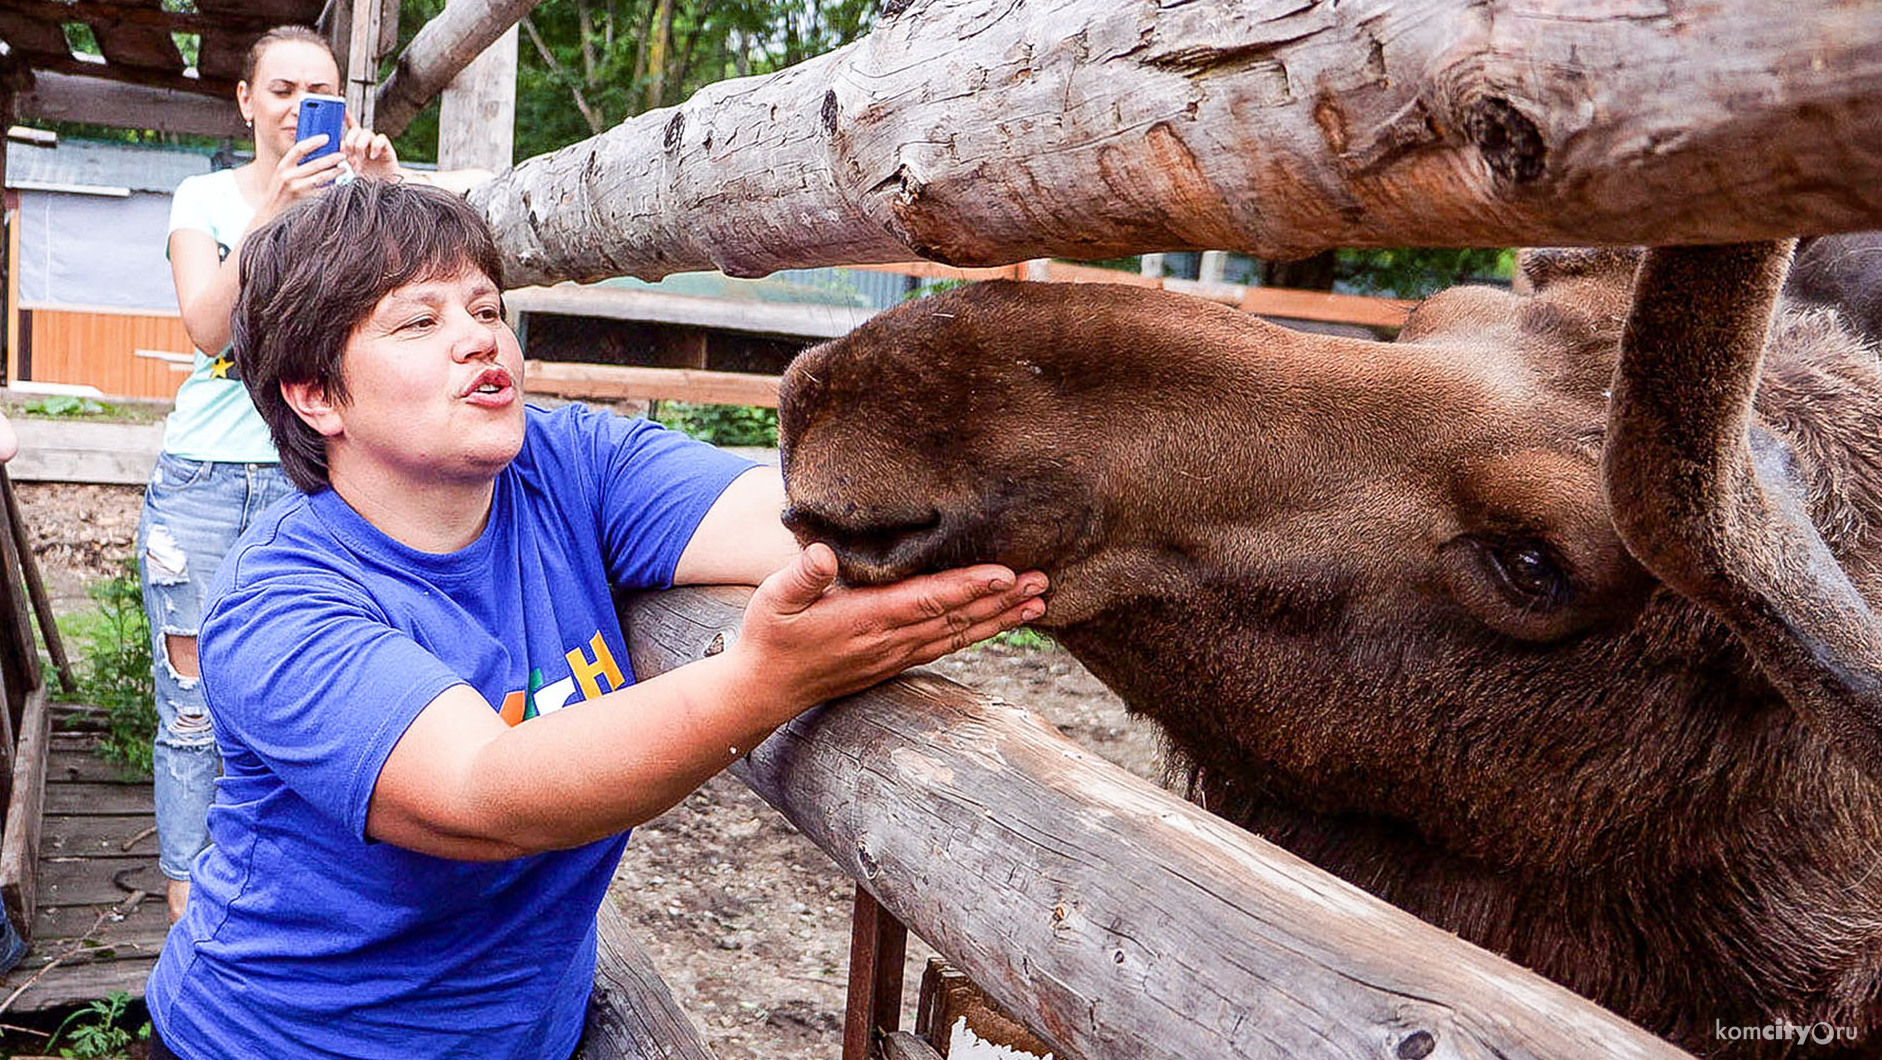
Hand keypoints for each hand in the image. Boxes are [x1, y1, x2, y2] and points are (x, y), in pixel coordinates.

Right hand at [257, 135, 346, 223]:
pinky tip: (342, 185)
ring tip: (344, 169)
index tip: (327, 137)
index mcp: (282, 167)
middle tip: (343, 155)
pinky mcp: (304, 201)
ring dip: (335, 172)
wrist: (271, 214)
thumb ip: (295, 166)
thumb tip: (315, 152)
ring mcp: (296, 190)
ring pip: (321, 178)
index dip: (314, 142)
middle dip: (332, 158)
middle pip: (315, 163)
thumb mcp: (282, 176)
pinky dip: (333, 187)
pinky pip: (323, 192)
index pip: (299, 149)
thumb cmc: (280, 193)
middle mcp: (288, 177)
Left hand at [341, 113, 399, 180]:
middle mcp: (367, 143)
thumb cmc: (368, 182)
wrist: (385, 192)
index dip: (346, 116)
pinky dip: (375, 146)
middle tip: (348, 154)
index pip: (351, 128)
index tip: (342, 109)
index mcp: (357, 146)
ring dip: (360, 145)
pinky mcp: (387, 150)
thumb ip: (344, 157)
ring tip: (360, 159)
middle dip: (349, 140)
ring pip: (366, 133)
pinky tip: (372, 156)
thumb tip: (338, 146)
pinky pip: (381, 139)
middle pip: (356, 130)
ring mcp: (377, 146)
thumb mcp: (351, 170)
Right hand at [730, 544, 1047, 717]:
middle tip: (1045, 584)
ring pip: (958, 635)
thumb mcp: (773, 601)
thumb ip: (801, 577)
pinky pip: (946, 647)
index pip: (928, 599)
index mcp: (865, 620)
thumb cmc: (769, 638)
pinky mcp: (894, 663)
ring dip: (1000, 619)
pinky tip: (999, 624)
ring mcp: (895, 655)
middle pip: (957, 618)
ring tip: (1039, 605)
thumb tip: (824, 555)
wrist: (764, 691)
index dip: (969, 587)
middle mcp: (888, 641)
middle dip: (1002, 601)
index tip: (1006, 575)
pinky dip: (977, 634)